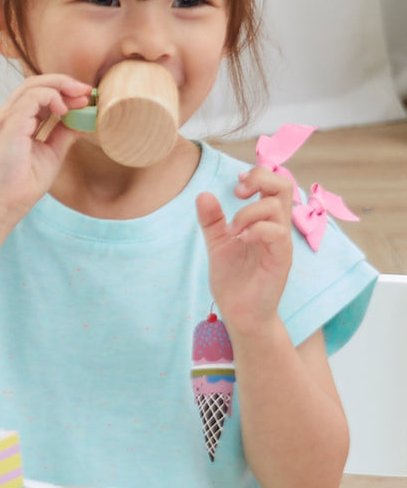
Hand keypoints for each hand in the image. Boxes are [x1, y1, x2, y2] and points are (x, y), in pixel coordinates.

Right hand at [0, 74, 92, 218]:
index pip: (35, 94)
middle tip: (86, 91)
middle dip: (63, 83)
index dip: (61, 91)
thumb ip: (63, 132)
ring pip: (32, 85)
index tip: (84, 98)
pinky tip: (64, 110)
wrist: (6, 204)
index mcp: (11, 122)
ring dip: (60, 88)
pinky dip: (51, 98)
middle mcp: (4, 116)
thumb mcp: (51, 152)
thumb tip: (82, 118)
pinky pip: (31, 98)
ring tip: (80, 99)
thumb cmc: (23, 184)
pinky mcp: (8, 124)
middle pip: (33, 84)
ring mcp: (4, 118)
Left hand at [196, 167, 294, 333]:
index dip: (258, 174)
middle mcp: (276, 228)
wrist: (239, 312)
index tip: (236, 183)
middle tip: (238, 192)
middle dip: (260, 179)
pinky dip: (255, 229)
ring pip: (276, 207)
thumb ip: (211, 220)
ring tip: (232, 231)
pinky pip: (277, 233)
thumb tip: (203, 194)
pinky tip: (239, 239)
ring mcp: (280, 243)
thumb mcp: (217, 244)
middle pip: (285, 186)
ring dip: (247, 212)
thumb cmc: (233, 279)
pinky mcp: (281, 260)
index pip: (274, 184)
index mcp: (263, 221)